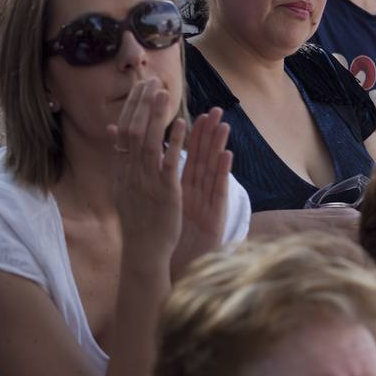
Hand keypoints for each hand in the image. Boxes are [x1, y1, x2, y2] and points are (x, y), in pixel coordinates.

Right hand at [109, 79, 185, 258]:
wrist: (143, 250)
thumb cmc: (136, 218)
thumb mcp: (121, 184)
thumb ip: (119, 156)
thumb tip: (112, 127)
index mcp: (122, 169)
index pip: (124, 130)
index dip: (133, 106)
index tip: (142, 86)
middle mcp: (131, 172)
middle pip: (134, 131)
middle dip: (142, 104)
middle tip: (152, 81)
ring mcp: (147, 182)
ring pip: (149, 143)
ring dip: (156, 116)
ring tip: (163, 93)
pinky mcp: (166, 192)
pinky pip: (169, 164)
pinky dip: (174, 143)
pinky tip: (182, 125)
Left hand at [170, 108, 232, 274]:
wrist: (173, 265)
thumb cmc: (167, 235)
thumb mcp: (160, 204)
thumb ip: (157, 182)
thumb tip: (147, 161)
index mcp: (181, 187)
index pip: (187, 156)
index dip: (190, 134)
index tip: (194, 112)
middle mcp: (196, 192)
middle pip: (203, 158)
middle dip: (208, 133)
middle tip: (215, 109)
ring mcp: (206, 202)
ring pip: (213, 169)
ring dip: (219, 146)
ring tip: (225, 124)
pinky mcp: (214, 216)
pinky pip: (218, 190)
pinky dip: (222, 172)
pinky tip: (227, 155)